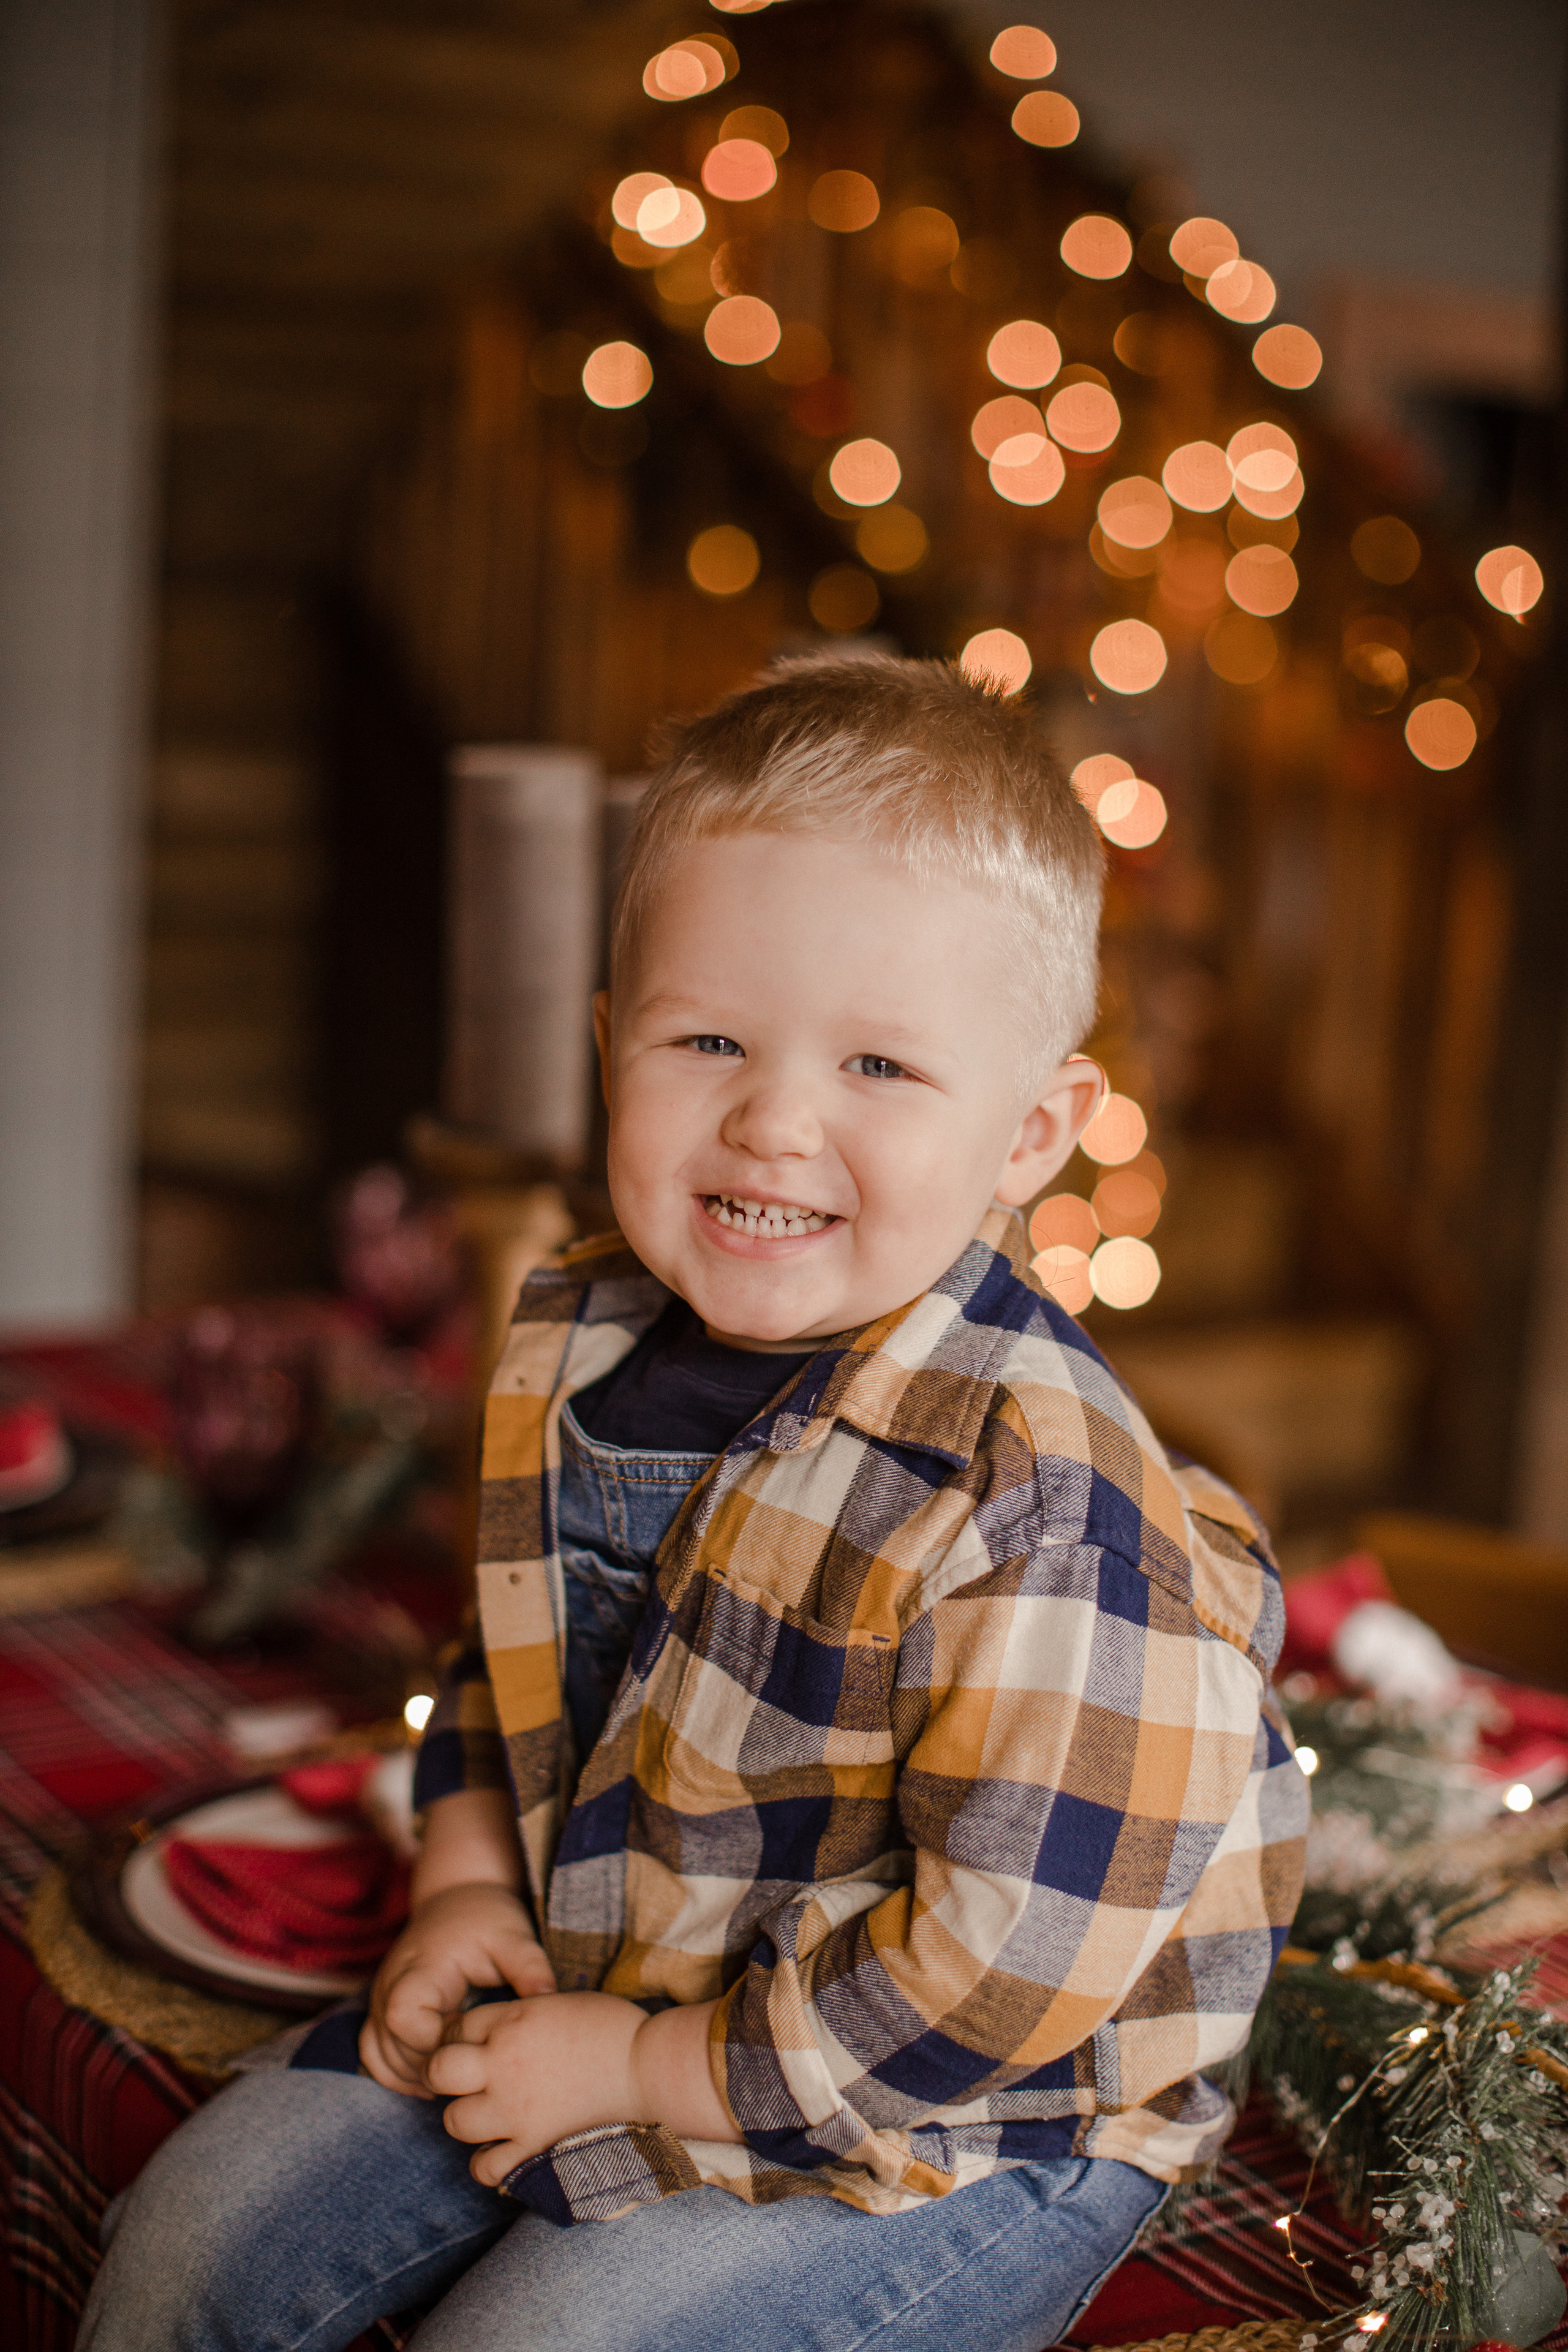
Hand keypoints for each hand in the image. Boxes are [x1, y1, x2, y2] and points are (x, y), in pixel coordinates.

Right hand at [358, 1882, 555, 2096]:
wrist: (457, 1899)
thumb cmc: (486, 1919)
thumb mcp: (513, 1936)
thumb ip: (530, 1967)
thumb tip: (549, 2000)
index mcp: (421, 1968)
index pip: (404, 2019)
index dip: (435, 2044)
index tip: (472, 2045)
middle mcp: (391, 1986)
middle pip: (392, 2046)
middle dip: (432, 2067)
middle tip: (474, 2067)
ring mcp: (381, 2001)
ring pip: (380, 2058)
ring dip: (416, 2076)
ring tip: (459, 2074)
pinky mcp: (383, 2013)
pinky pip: (374, 2057)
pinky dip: (397, 2075)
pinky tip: (435, 2077)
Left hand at [426, 1991, 646, 2183]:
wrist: (650, 2068)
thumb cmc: (613, 2027)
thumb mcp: (559, 2001)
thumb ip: (522, 2015)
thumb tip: (498, 2030)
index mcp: (513, 2020)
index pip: (457, 2028)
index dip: (461, 2038)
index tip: (476, 2047)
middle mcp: (503, 2064)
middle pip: (439, 2072)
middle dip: (445, 2075)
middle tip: (467, 2081)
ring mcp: (514, 2110)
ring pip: (455, 2121)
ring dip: (468, 2118)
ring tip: (490, 2116)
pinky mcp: (531, 2147)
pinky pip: (485, 2167)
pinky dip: (489, 2163)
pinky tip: (504, 2151)